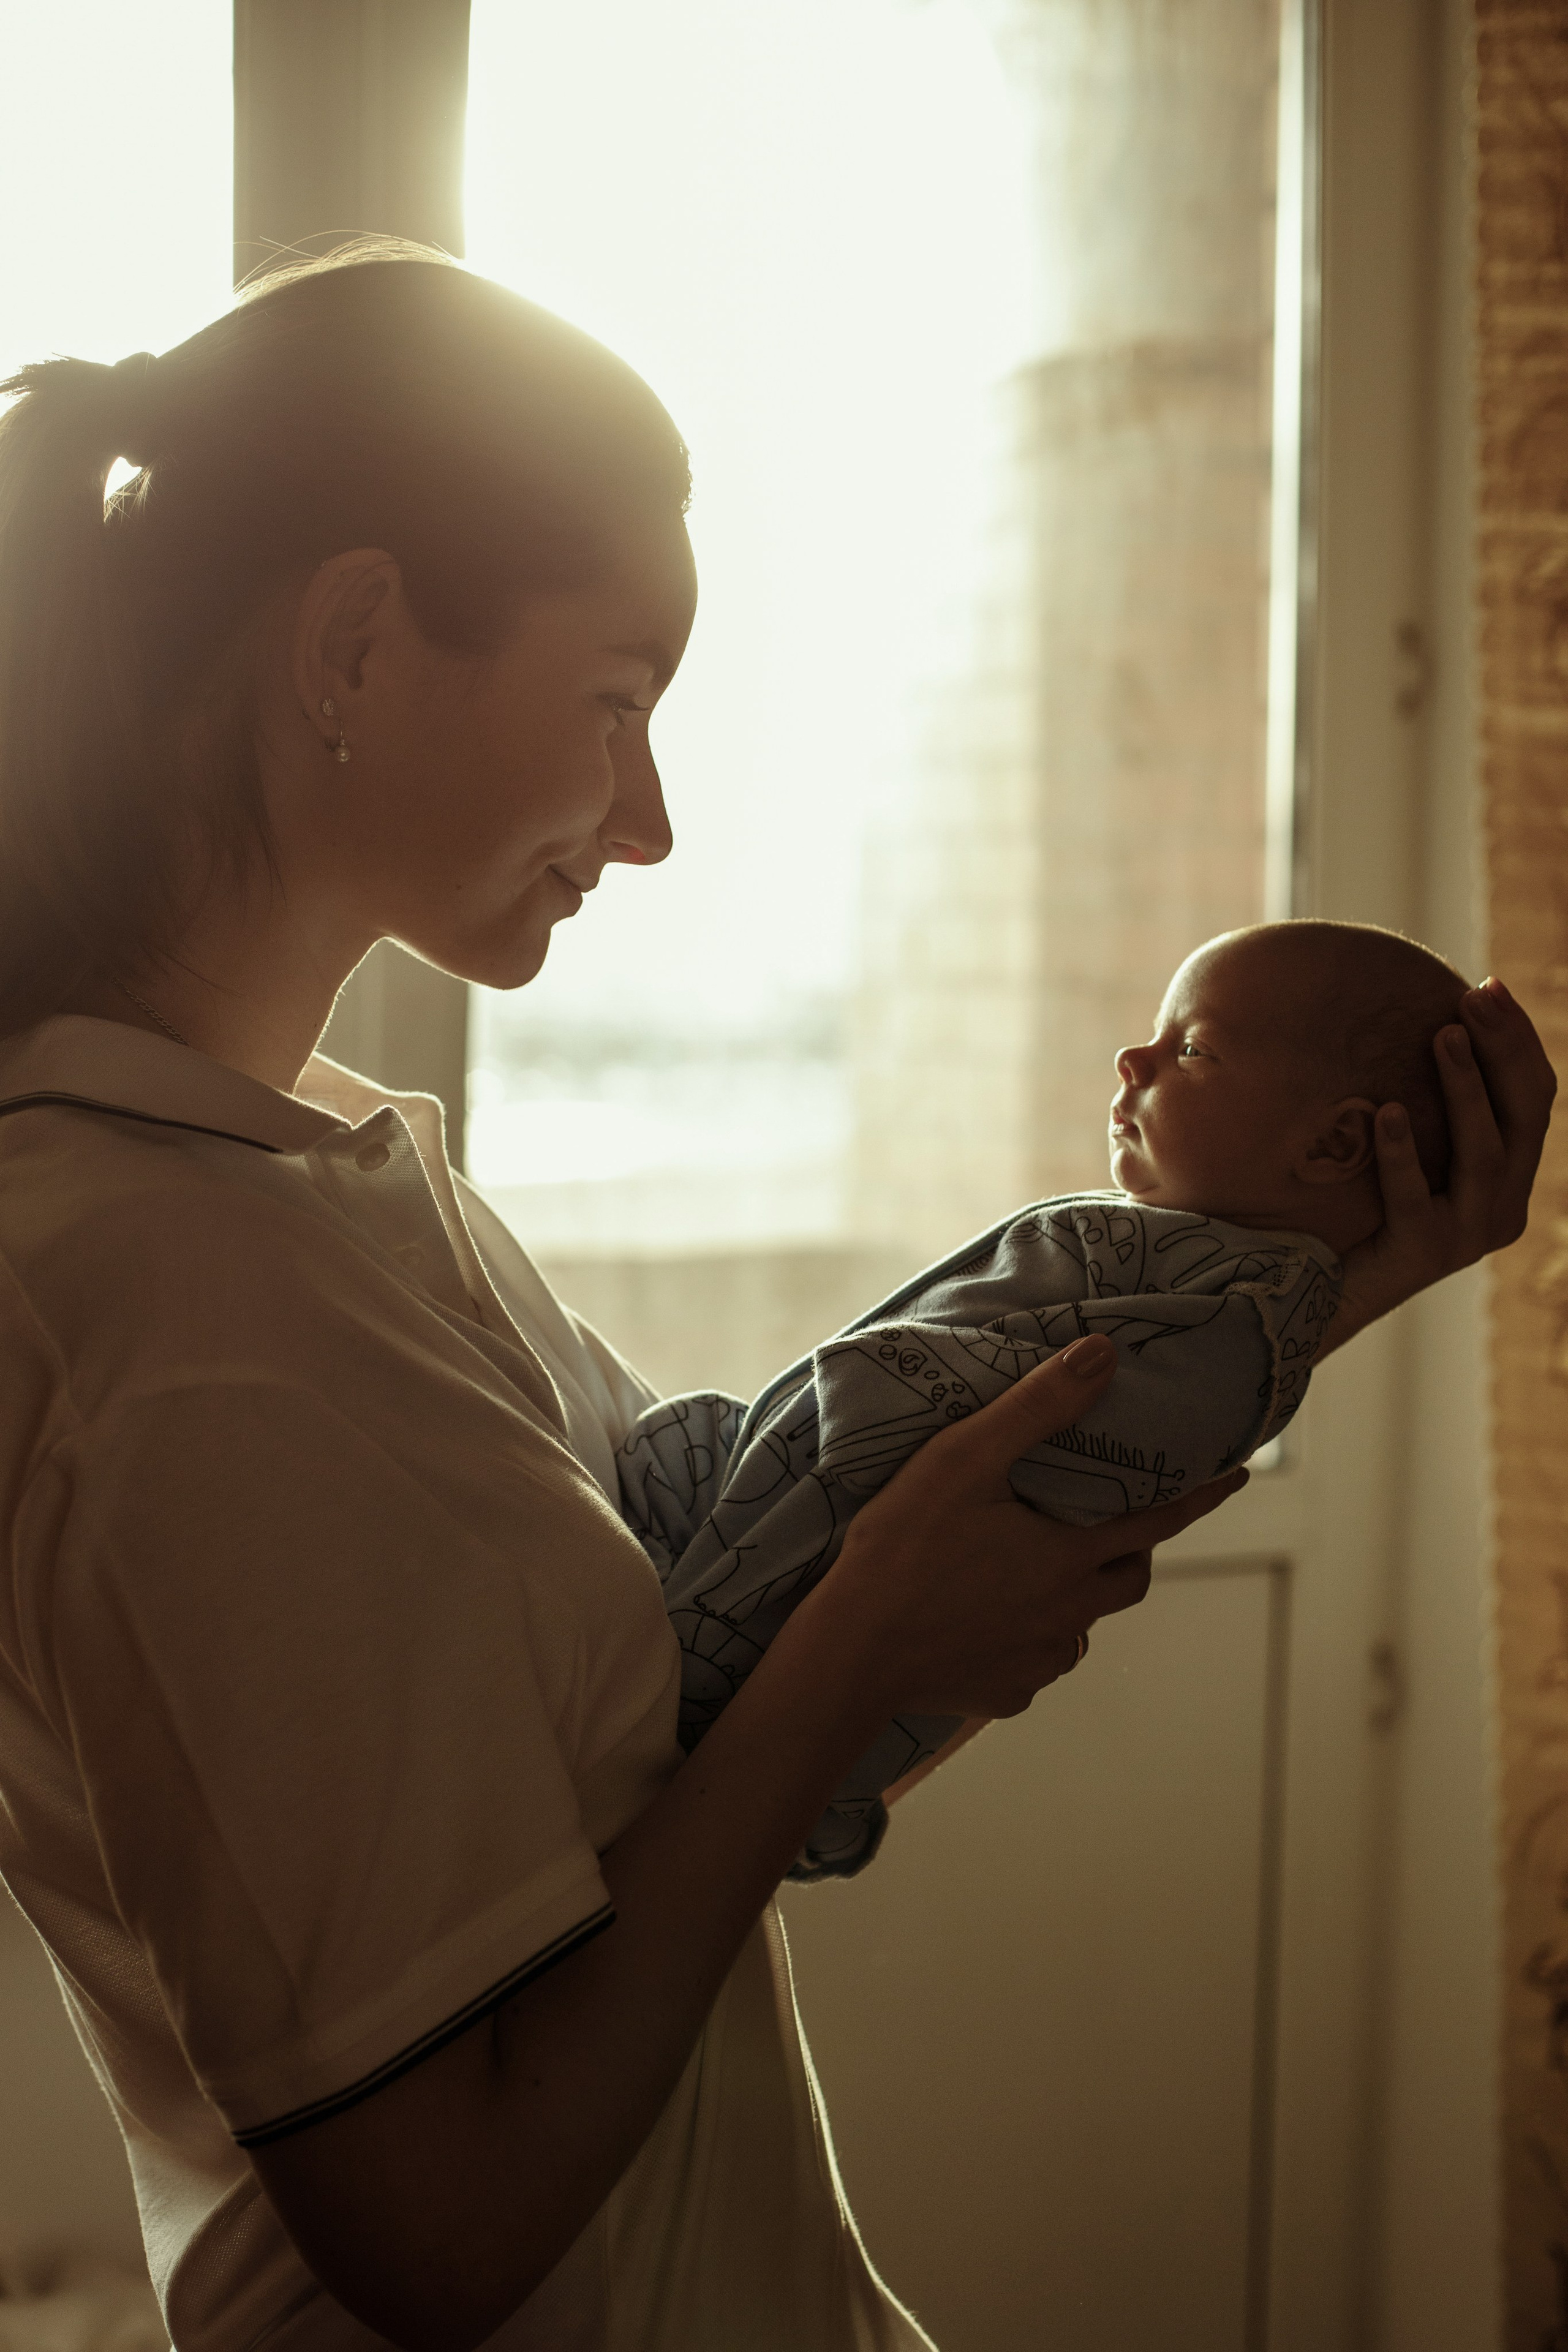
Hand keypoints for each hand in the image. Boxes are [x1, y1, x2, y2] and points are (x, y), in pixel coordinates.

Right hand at [810, 1332, 1247, 1723]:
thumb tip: (1104, 1355)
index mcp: (1070, 1555)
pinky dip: (1026, 1639)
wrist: (853, 1651)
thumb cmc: (903, 1548)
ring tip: (1036, 1571)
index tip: (1237, 1475)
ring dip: (1076, 1597)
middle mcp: (1069, 1614)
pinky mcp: (1006, 1694)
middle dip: (1135, 1549)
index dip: (1201, 1494)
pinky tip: (989, 1621)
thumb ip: (1037, 1407)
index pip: (1160, 1518)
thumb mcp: (964, 1459)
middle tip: (1116, 1523)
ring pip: (1082, 1623)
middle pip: (1130, 1578)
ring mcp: (1039, 1660)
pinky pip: (1035, 1662)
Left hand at [1330, 976, 1556, 1349]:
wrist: (1307, 1289)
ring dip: (1467, 1090)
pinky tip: (1388, 1113)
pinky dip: (1404, 1155)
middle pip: (1523, 1117)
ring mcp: (1466, 1237)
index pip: (1531, 1099)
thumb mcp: (1395, 1143)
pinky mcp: (1422, 1257)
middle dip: (1504, 1050)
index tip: (1488, 987)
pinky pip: (1418, 1201)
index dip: (1517, 1042)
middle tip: (1476, 998)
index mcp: (1504, 1177)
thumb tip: (1406, 1010)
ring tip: (1442, 1036)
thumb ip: (1413, 1093)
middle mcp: (1500, 1208)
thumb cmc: (1350, 1204)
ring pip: (1486, 1154)